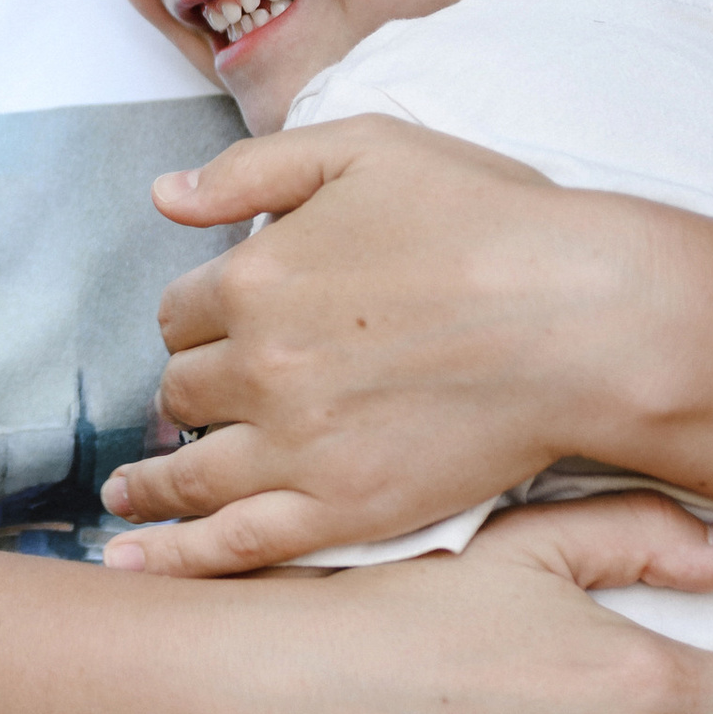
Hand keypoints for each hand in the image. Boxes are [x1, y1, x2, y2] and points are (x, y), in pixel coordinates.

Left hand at [104, 116, 647, 570]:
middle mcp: (259, 367)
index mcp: (255, 278)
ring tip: (128, 493)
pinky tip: (133, 565)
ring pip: (192, 470)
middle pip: (184, 390)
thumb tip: (164, 195)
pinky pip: (233, 544)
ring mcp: (296, 447)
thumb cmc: (491, 222)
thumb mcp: (366, 149)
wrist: (585, 319)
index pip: (183, 312)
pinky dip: (173, 557)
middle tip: (206, 401)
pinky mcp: (341, 511)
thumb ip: (255, 169)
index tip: (218, 329)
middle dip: (193, 390)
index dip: (199, 319)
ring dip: (152, 481)